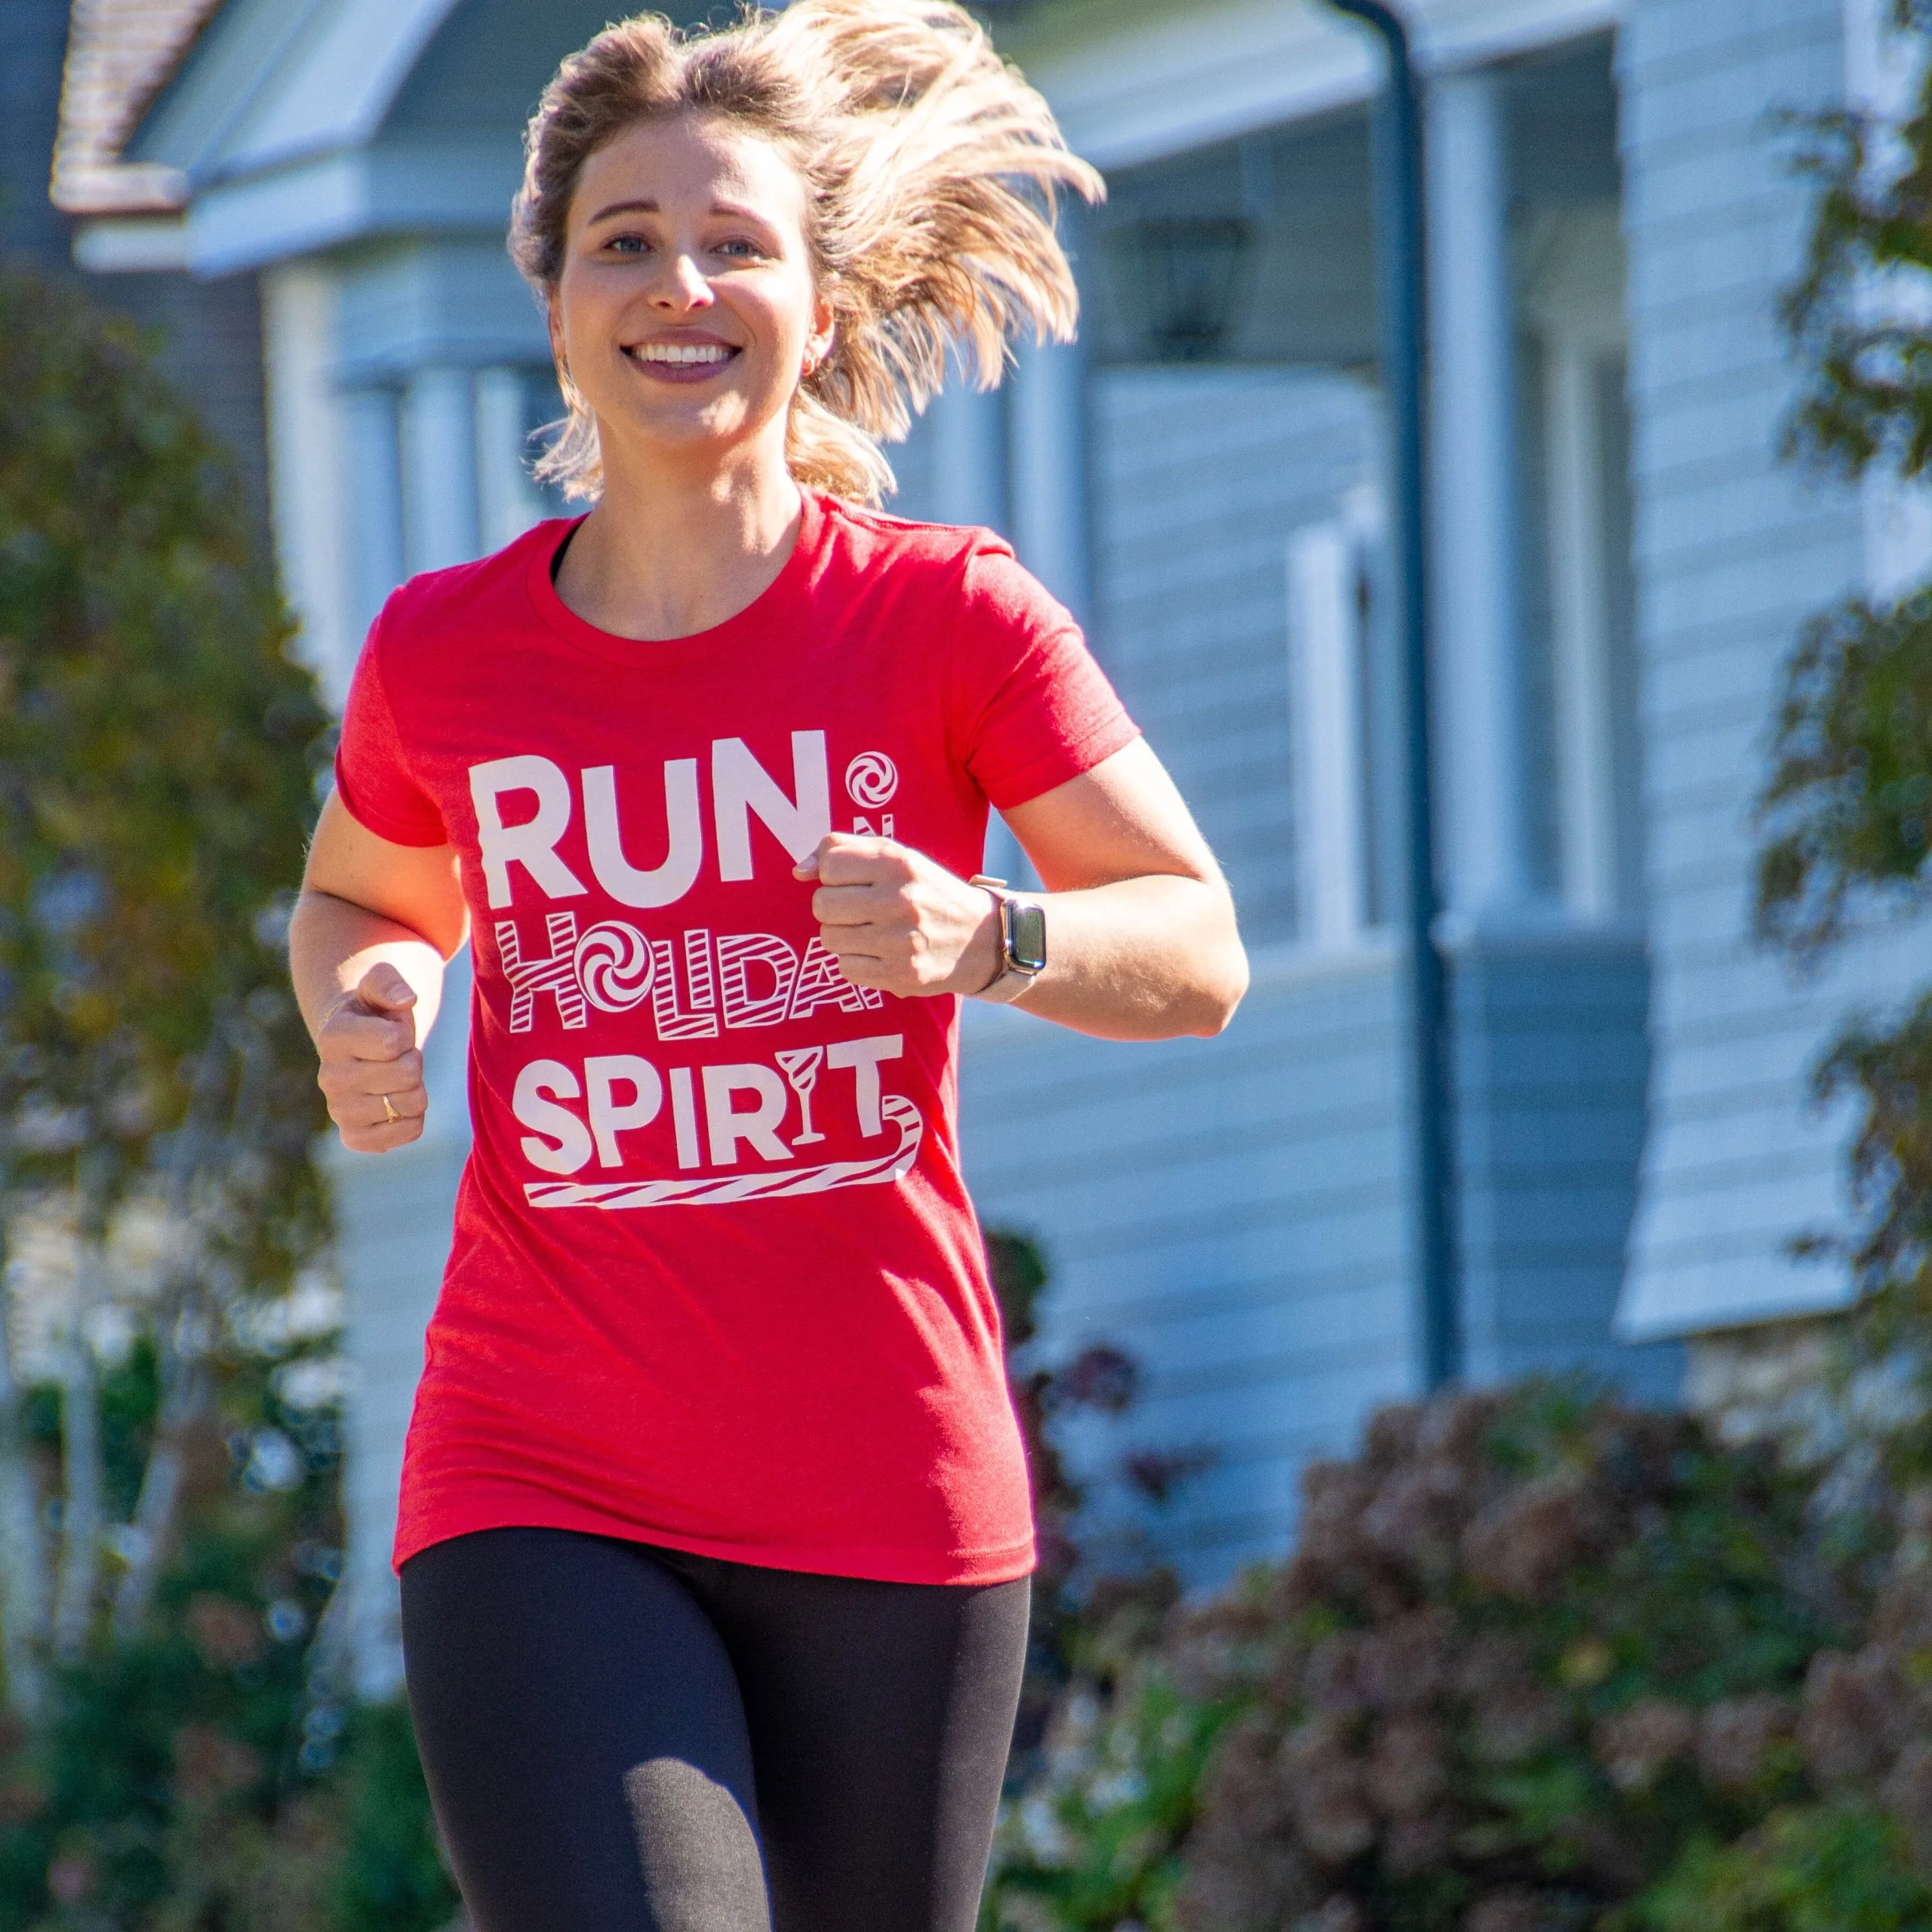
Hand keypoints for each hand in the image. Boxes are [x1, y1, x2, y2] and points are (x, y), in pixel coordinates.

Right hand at [315, 962, 427, 1152]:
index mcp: (332, 1037)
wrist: (360, 1050)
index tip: (392, 1033)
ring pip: (412, 1104)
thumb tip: (406, 999)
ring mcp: (340, 1111)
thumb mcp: (380, 986)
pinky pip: (409, 1132)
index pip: (394, 1041)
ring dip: (416, 1088)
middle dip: (414, 1061)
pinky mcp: (356, 1137)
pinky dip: (414, 1118)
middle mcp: (329, 1078)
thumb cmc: (376, 1015)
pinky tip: (396, 1103)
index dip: (405, 1034)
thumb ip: (390, 982)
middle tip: (397, 1057)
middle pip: (408, 1074)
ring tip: (395, 1077)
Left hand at [795, 834, 1003, 998]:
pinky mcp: (901, 974)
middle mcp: (900, 899)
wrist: (982, 938)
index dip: (832, 875)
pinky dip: (855, 962)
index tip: (851, 882)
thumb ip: (844, 850)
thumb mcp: (897, 857)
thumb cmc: (928, 892)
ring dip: (842, 937)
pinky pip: (845, 968)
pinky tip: (878, 954)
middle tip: (857, 911)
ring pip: (829, 938)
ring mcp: (901, 940)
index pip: (829, 865)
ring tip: (869, 933)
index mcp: (898, 863)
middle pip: (822, 905)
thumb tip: (799, 870)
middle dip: (833, 909)